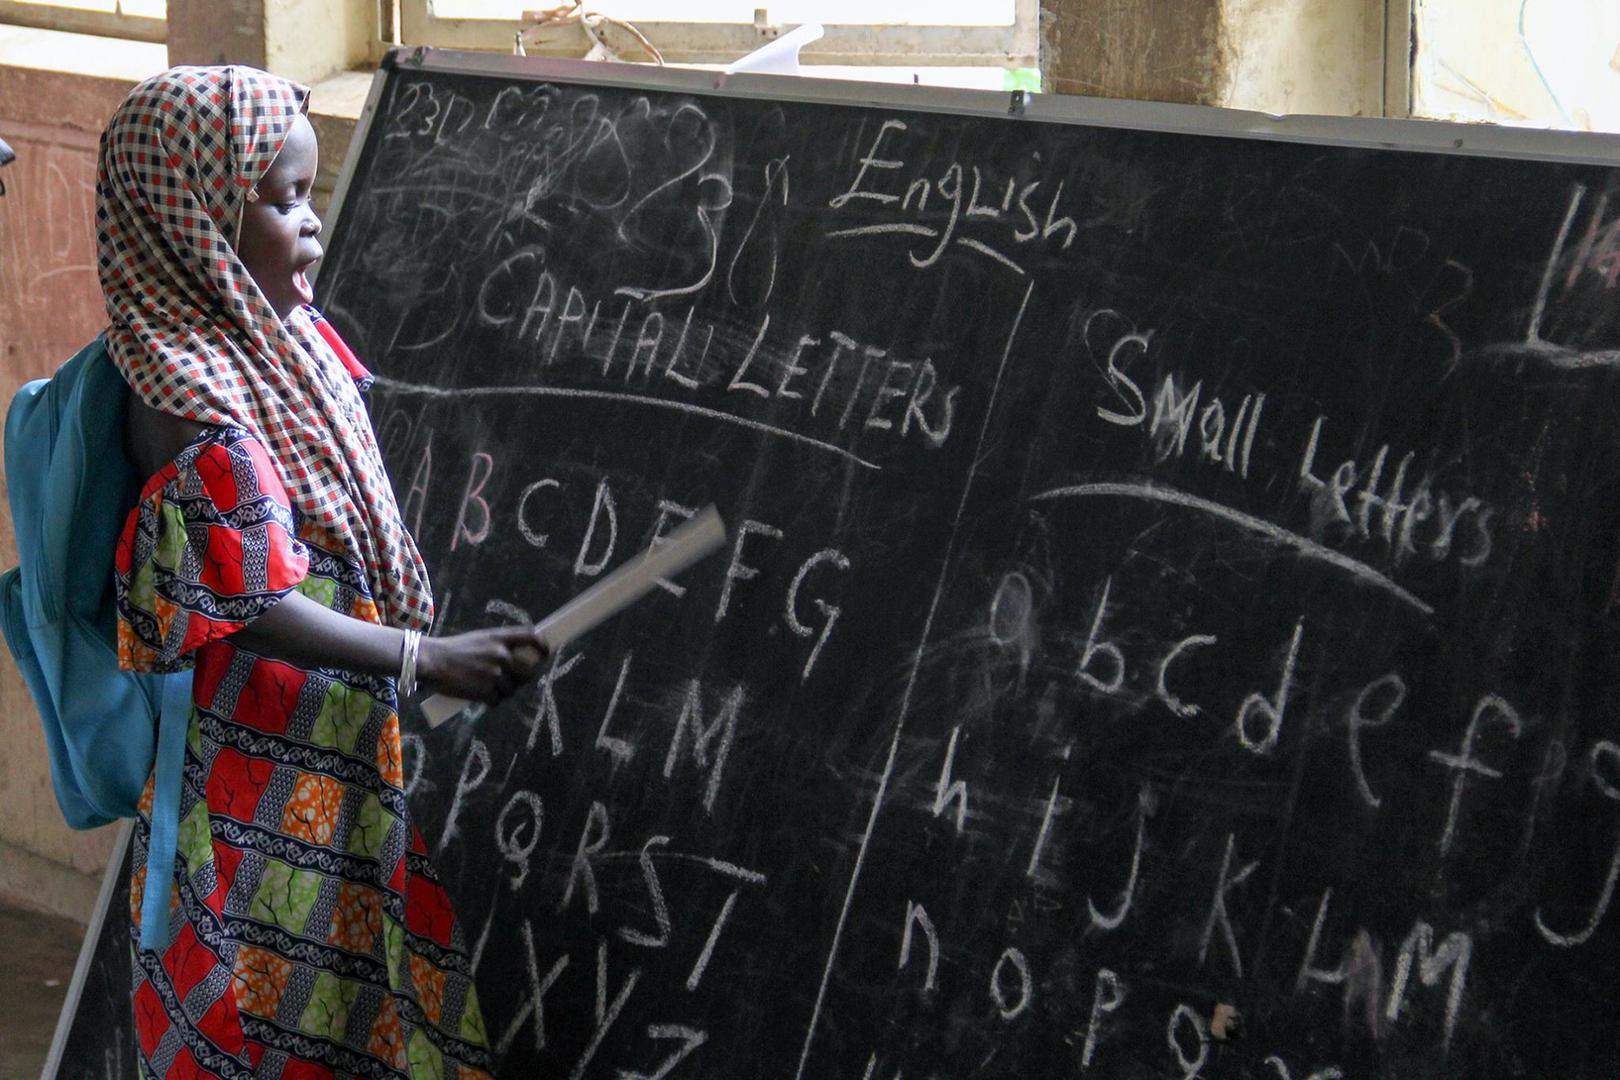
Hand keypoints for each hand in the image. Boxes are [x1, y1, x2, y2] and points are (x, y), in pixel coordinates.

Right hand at [416, 626, 547, 704]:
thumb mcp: (479, 639)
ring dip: (504, 692)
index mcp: (499, 638)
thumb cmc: (453, 650)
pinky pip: (497, 700)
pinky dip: (491, 701)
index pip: (532, 637)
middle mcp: (501, 654)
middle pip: (529, 671)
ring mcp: (494, 673)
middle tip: (514, 681)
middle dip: (524, 678)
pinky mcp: (485, 690)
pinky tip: (482, 697)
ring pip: (512, 689)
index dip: (542, 647)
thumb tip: (518, 658)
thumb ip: (499, 645)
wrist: (431, 661)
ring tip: (489, 689)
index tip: (545, 655)